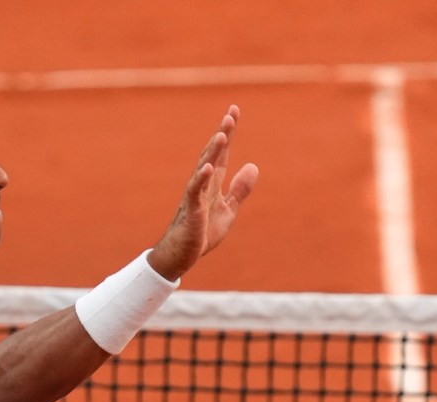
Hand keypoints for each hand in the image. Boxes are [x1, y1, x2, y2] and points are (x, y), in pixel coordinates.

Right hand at [148, 105, 258, 280]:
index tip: (234, 111)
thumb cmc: (202, 232)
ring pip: (203, 168)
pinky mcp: (191, 212)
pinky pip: (195, 192)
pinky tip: (208, 167)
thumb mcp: (228, 210)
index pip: (222, 154)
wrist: (182, 255)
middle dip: (222, 135)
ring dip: (212, 152)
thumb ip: (239, 190)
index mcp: (213, 184)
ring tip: (222, 135)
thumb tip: (253, 166)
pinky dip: (201, 179)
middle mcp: (203, 185)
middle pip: (213, 155)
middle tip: (231, 115)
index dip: (229, 133)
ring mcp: (195, 196)